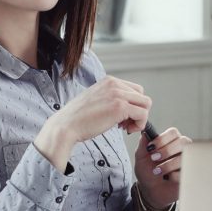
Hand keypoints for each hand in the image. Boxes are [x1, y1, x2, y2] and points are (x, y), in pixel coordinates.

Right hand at [35, 76, 150, 171]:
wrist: (65, 126)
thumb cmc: (78, 118)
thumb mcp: (96, 99)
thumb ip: (111, 98)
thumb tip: (128, 107)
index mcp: (109, 81)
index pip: (134, 90)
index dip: (132, 105)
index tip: (123, 117)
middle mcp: (115, 84)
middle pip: (142, 97)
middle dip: (138, 111)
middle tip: (125, 124)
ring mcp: (118, 94)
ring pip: (146, 105)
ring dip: (140, 118)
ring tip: (125, 127)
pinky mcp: (120, 107)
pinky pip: (143, 114)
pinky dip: (139, 124)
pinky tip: (126, 129)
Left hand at [134, 126, 189, 208]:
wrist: (150, 191)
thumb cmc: (147, 172)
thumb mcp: (141, 158)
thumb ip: (143, 144)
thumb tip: (145, 132)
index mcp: (170, 142)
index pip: (173, 132)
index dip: (163, 139)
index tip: (151, 147)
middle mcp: (181, 149)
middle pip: (183, 141)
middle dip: (167, 150)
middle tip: (154, 158)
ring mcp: (187, 161)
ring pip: (185, 156)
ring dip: (168, 164)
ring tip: (157, 171)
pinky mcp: (189, 173)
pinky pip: (186, 171)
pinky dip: (174, 175)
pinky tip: (168, 178)